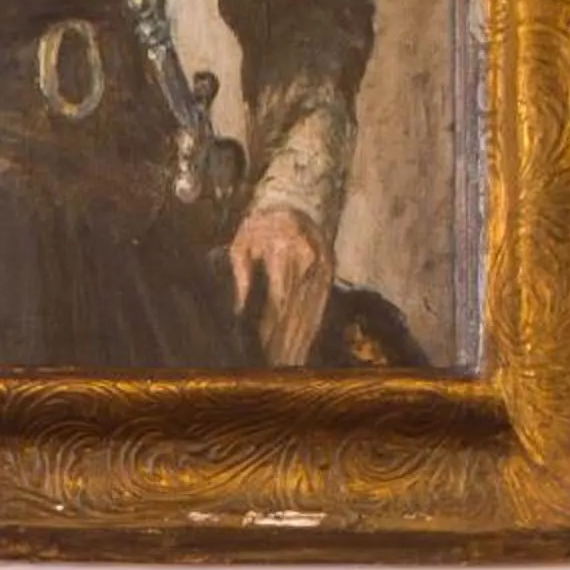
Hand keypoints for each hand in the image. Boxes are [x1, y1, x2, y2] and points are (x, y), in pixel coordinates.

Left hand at [229, 203, 332, 366]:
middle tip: (275, 369)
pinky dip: (313, 328)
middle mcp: (307, 263)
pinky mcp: (329, 274)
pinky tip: (306, 347)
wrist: (295, 200)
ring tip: (290, 365)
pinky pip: (321, 305)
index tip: (262, 352)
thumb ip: (242, 276)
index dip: (270, 329)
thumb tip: (241, 309)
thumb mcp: (241, 244)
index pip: (278, 301)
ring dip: (301, 341)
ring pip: (311, 311)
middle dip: (285, 343)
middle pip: (296, 311)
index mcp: (284, 253)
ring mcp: (322, 269)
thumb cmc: (260, 224)